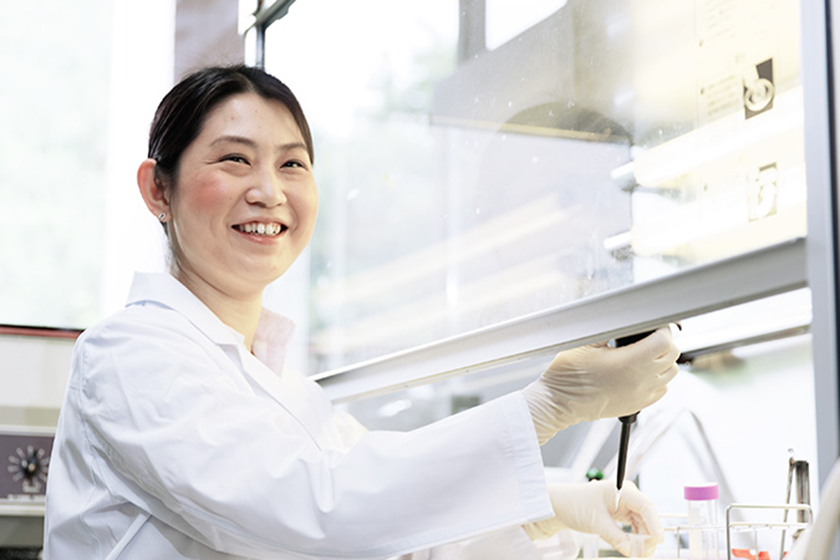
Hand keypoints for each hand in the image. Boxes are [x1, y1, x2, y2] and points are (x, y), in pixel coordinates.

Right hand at [521, 326, 678, 443]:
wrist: (560, 402)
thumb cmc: (568, 375)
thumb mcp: (587, 342)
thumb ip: (611, 328)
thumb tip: (625, 317)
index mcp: (630, 362)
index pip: (664, 341)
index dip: (661, 329)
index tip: (653, 325)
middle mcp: (641, 380)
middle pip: (672, 355)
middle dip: (664, 342)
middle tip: (649, 336)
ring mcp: (641, 394)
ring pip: (671, 373)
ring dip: (663, 361)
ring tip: (646, 354)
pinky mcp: (637, 404)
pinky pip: (661, 389)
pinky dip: (658, 379)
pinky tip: (641, 372)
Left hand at [523, 480, 663, 556]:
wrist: (559, 506)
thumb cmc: (574, 505)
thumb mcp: (596, 522)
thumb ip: (616, 537)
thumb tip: (632, 551)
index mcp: (622, 490)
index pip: (646, 506)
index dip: (655, 524)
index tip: (658, 540)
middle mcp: (626, 496)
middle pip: (647, 516)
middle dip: (649, 535)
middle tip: (647, 553)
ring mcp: (623, 505)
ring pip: (642, 524)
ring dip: (643, 539)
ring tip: (641, 554)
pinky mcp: (619, 514)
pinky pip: (633, 527)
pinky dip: (635, 538)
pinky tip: (634, 549)